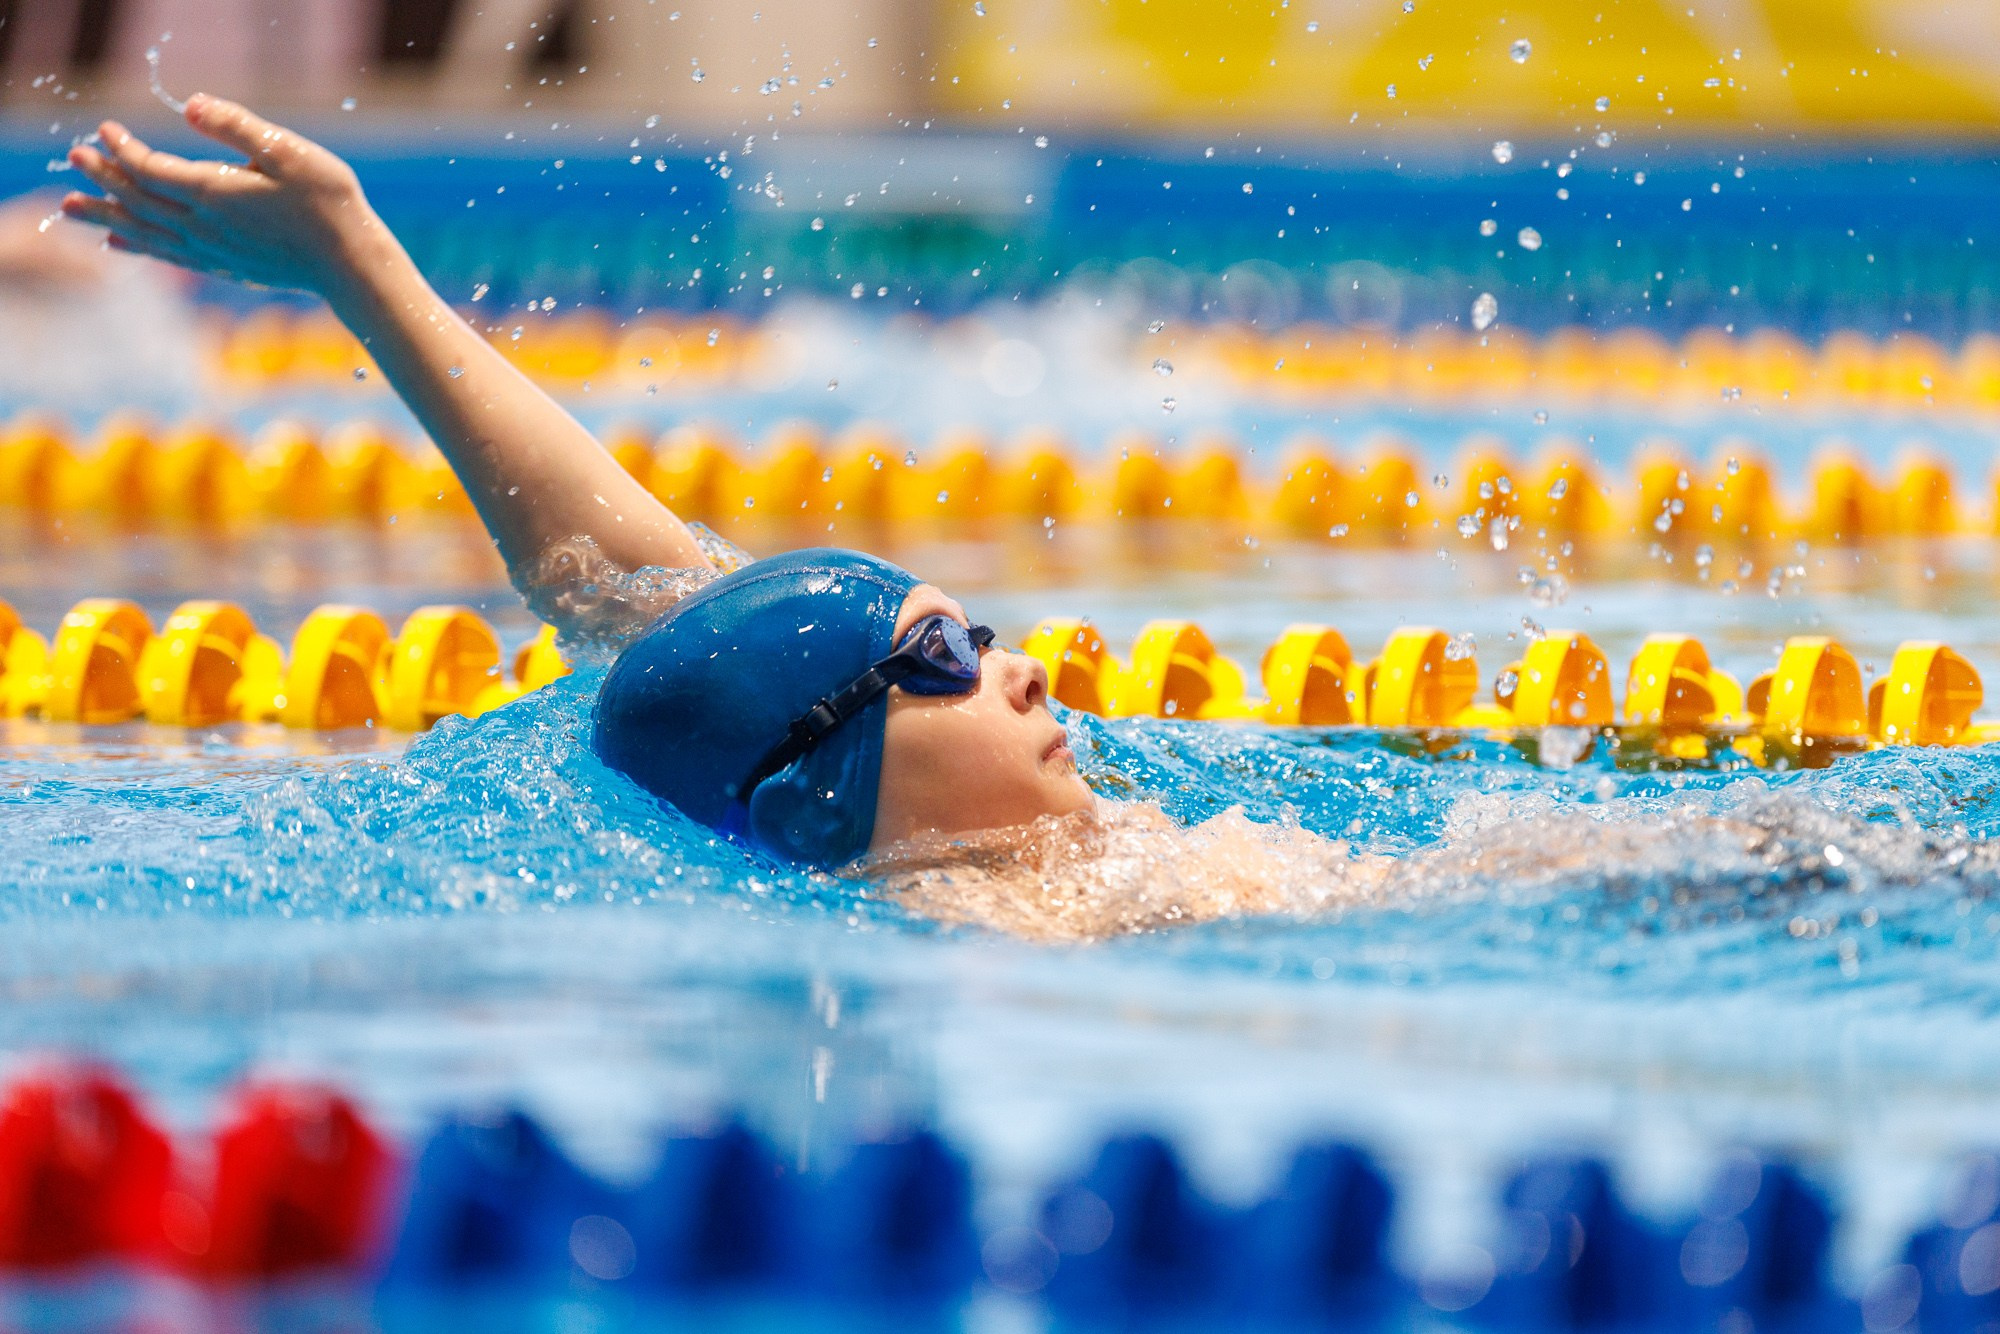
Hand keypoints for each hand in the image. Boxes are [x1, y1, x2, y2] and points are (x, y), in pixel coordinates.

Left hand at [61, 93, 377, 298]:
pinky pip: (166, 255)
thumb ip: (238, 127)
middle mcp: (203, 226)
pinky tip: (118, 243)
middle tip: (74, 157)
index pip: (149, 169)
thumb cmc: (328, 204)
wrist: (350, 264)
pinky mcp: (223, 267)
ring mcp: (211, 251)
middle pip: (137, 200)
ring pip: (143, 231)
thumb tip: (192, 106)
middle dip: (102, 178)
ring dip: (104, 216)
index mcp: (214, 193)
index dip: (122, 148)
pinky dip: (136, 246)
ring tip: (69, 209)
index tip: (105, 127)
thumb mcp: (288, 152)